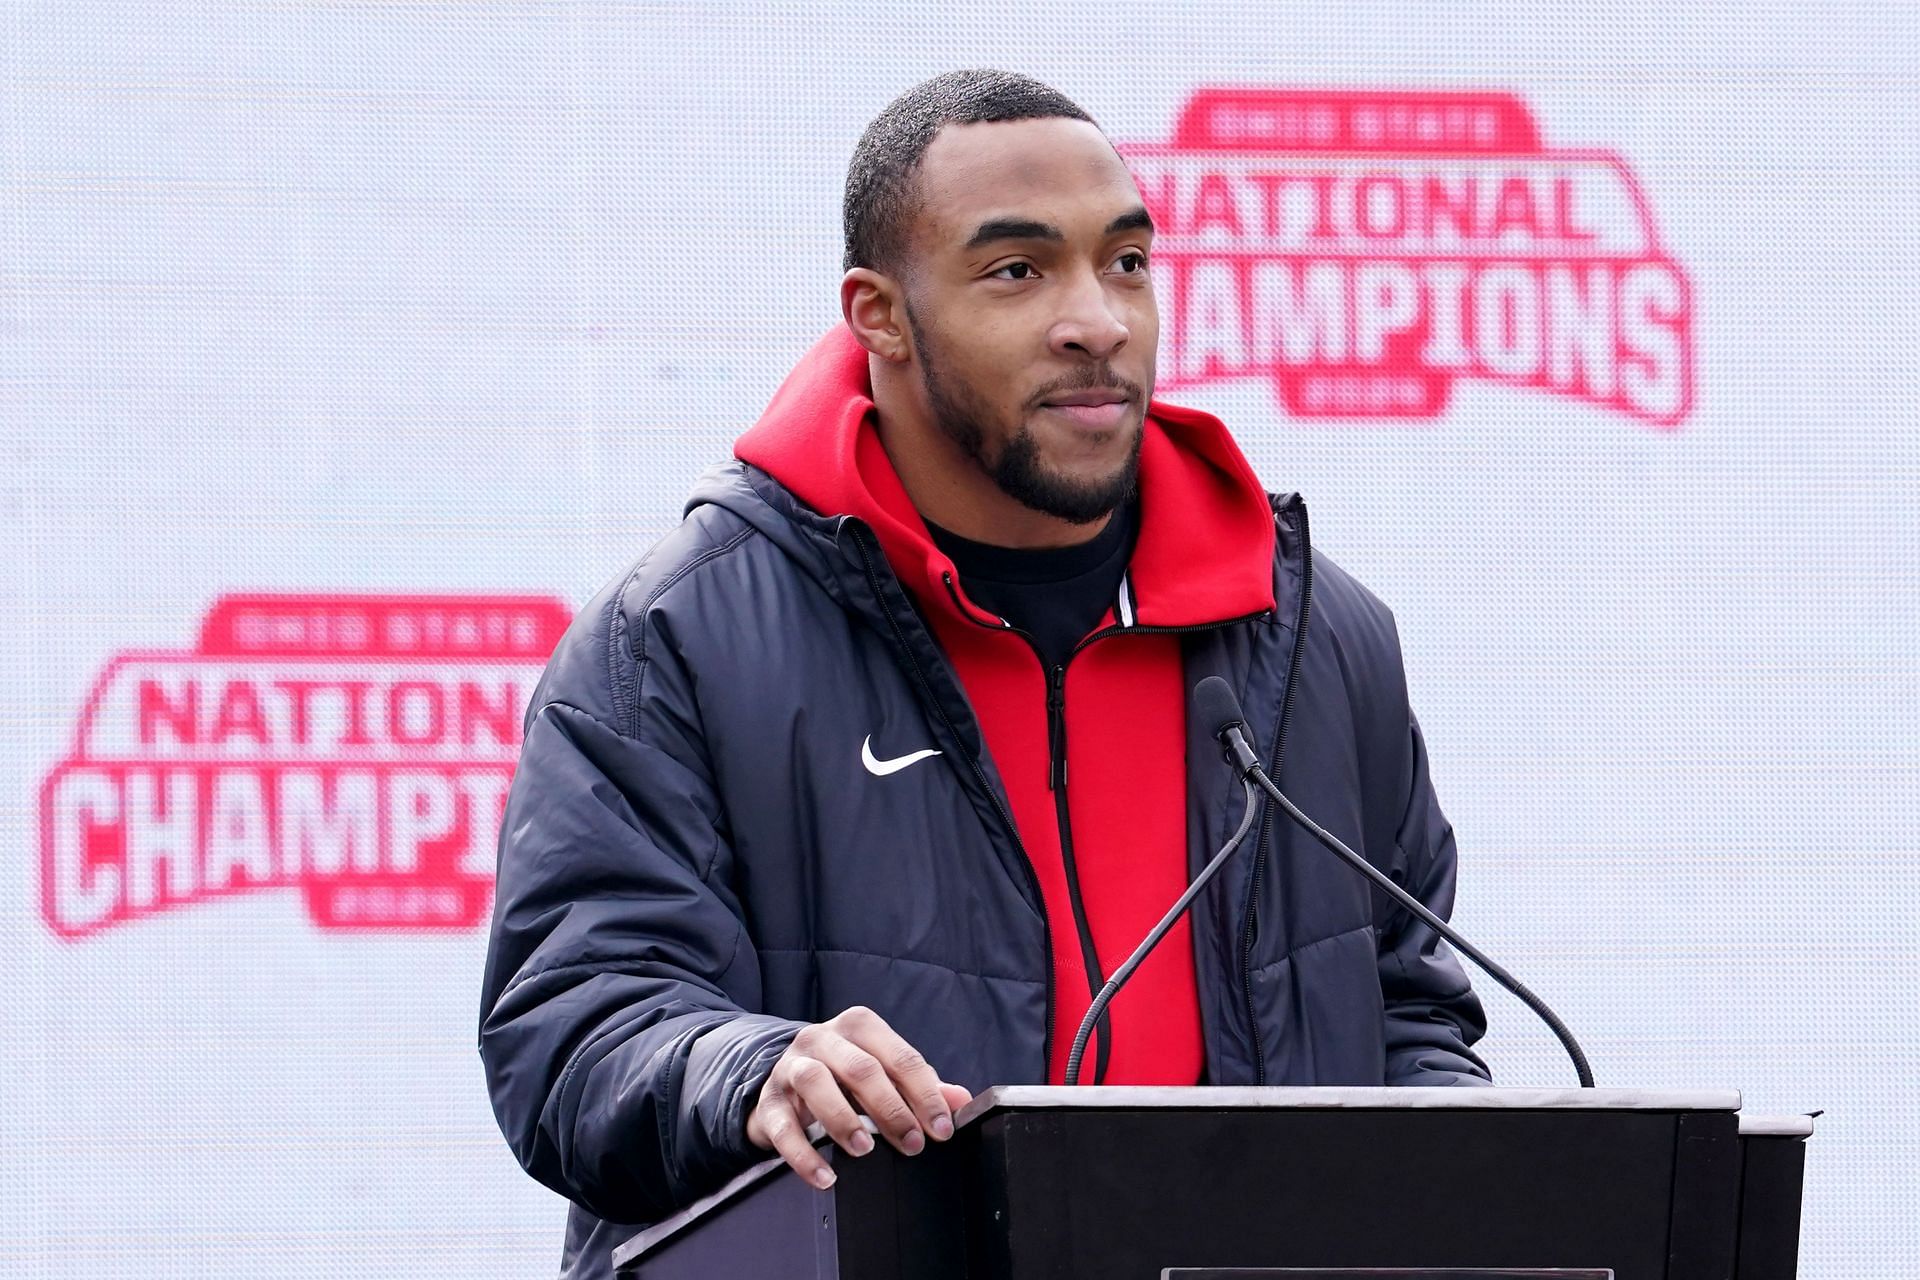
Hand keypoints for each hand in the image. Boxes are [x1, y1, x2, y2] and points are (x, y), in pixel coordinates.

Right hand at [744, 1005, 972, 1188]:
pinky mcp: (768, 1101)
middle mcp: (822, 1039)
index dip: (924, 1093)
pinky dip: (803, 1154)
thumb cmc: (842, 1076)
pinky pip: (782, 1126)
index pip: (899, 1055)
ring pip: (815, 1082)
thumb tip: (960, 1101)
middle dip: (891, 1108)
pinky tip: (825, 1177)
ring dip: (844, 1119)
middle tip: (912, 1144)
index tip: (941, 1128)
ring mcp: (790, 1067)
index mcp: (859, 1027)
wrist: (780, 1081)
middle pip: (861, 1067)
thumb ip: (919, 1084)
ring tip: (865, 1149)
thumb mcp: (881, 1072)